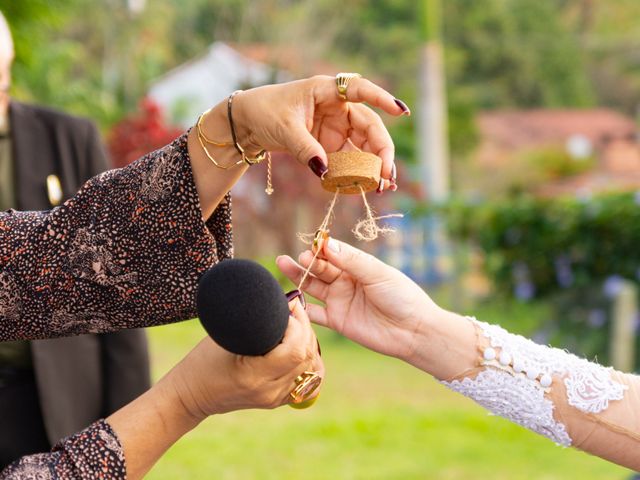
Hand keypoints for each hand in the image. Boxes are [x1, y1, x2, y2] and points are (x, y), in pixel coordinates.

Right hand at [163, 298, 323, 420]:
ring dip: (310, 344)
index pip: (294, 350)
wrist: (191, 395)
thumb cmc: (203, 360)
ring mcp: (275, 399)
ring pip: (313, 370)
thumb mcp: (224, 336)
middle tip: (295, 311)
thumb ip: (255, 321)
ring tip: (298, 327)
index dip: (297, 325)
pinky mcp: (278, 401)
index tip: (289, 307)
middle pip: (306, 357)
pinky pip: (311, 385)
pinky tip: (304, 350)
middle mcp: (269, 391)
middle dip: (306, 329)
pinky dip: (312, 365)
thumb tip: (283, 301)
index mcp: (253, 375)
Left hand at [230, 75, 408, 182]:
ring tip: (382, 186)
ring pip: (363, 147)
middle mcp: (338, 108)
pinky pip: (349, 160)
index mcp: (327, 92)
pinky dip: (358, 174)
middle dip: (381, 151)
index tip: (402, 112)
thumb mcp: (284, 128)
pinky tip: (367, 187)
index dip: (383, 99)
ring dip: (374, 166)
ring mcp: (336, 128)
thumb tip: (325, 171)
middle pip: (369, 128)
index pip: (360, 90)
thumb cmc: (265, 111)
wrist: (248, 123)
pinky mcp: (331, 146)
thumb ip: (304, 148)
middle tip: (387, 175)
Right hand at [277, 238, 442, 362]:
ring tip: (283, 264)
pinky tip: (288, 298)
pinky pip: (314, 313)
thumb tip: (326, 243)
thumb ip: (351, 261)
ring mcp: (340, 301)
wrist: (412, 331)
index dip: (322, 248)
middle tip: (297, 258)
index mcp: (358, 266)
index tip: (313, 245)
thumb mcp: (377, 273)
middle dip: (307, 261)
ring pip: (313, 286)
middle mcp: (346, 281)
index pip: (334, 253)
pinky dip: (301, 307)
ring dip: (298, 277)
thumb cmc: (401, 296)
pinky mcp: (337, 321)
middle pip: (320, 268)